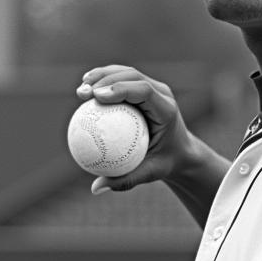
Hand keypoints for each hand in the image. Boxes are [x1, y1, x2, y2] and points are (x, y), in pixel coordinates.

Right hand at [76, 65, 196, 194]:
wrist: (181, 151)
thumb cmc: (166, 162)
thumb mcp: (150, 174)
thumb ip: (126, 180)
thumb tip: (96, 188)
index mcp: (166, 110)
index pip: (144, 91)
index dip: (120, 88)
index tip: (97, 96)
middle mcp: (162, 94)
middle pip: (132, 76)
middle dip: (105, 79)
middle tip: (82, 92)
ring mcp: (155, 88)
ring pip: (126, 73)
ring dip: (101, 76)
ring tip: (80, 88)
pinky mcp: (146, 88)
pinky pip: (122, 79)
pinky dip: (104, 81)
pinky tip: (86, 89)